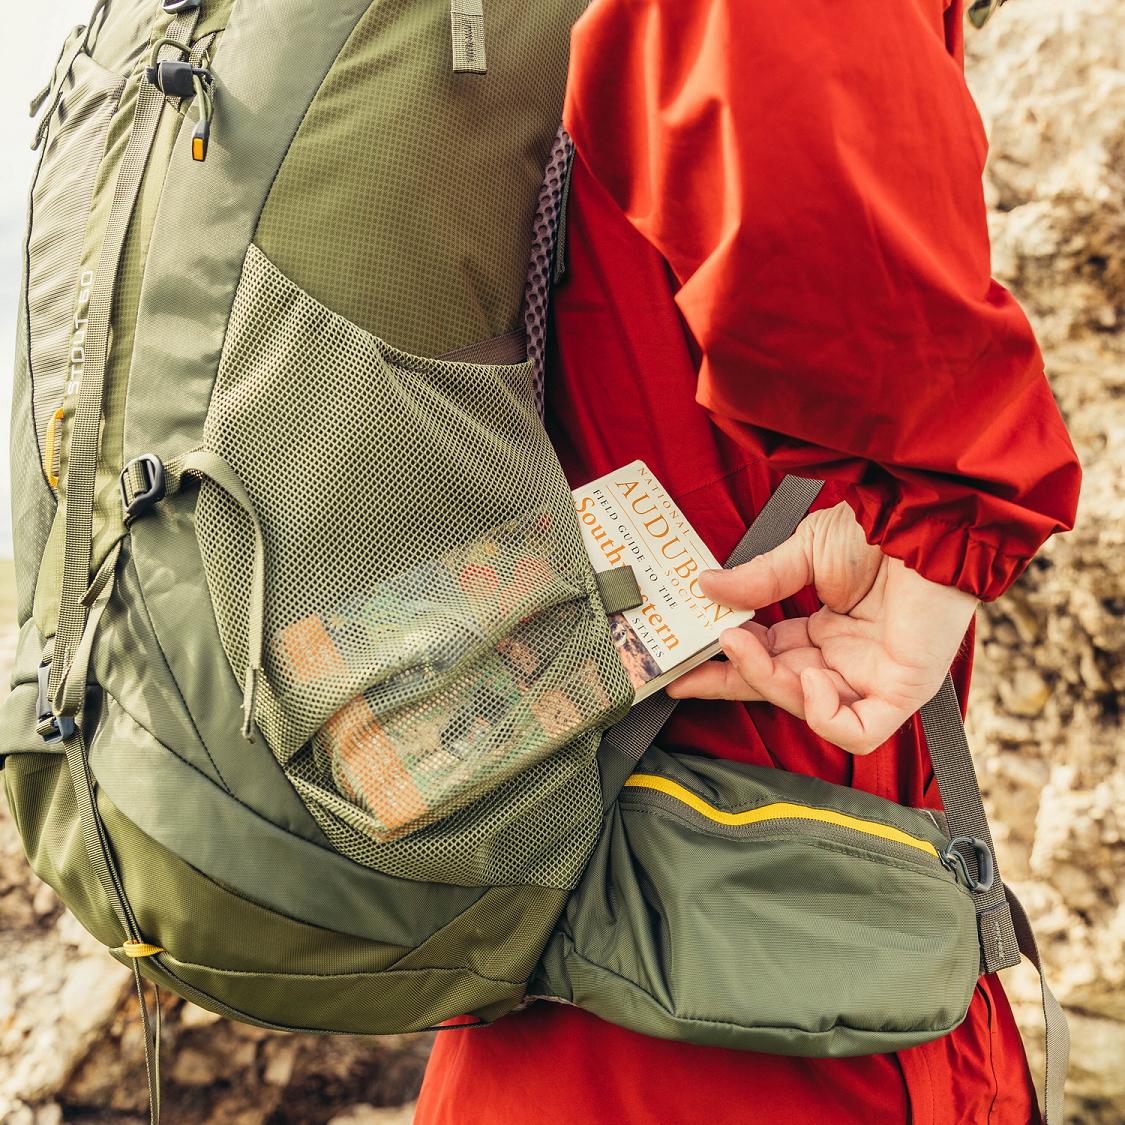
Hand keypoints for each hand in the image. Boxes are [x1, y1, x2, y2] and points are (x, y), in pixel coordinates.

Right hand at [666, 501, 977, 754]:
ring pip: (808, 709)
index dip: (727, 669)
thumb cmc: (878, 528)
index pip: (768, 660)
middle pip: (779, 688)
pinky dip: (823, 714)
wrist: (924, 519)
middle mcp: (847, 659)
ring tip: (746, 646)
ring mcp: (873, 677)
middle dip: (734, 680)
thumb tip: (706, 587)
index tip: (682, 670)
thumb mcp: (804, 552)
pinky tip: (809, 677)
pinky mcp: (901, 690)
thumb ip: (758, 580)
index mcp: (826, 630)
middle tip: (696, 664)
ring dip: (768, 684)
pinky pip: (856, 731)